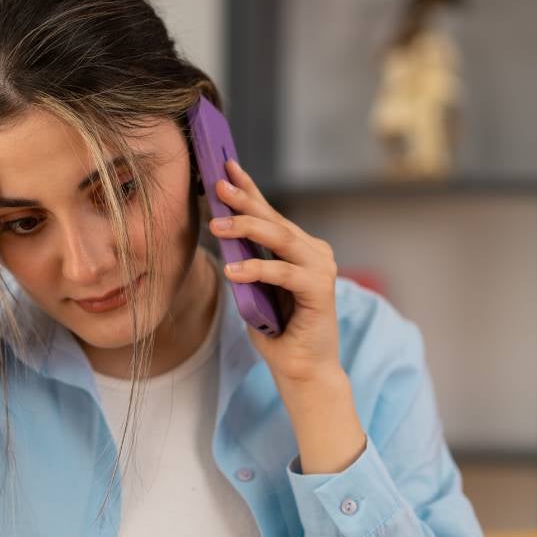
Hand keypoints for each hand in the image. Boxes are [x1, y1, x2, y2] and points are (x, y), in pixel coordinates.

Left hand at [208, 159, 365, 472]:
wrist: (301, 369)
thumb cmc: (275, 329)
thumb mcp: (252, 288)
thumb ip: (245, 259)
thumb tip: (219, 229)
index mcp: (297, 247)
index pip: (269, 211)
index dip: (248, 188)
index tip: (225, 166)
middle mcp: (312, 251)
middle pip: (273, 218)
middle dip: (243, 199)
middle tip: (217, 186)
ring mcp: (320, 267)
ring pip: (279, 237)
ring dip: (246, 228)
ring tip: (216, 226)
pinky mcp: (320, 289)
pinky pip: (284, 272)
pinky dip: (257, 269)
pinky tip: (233, 270)